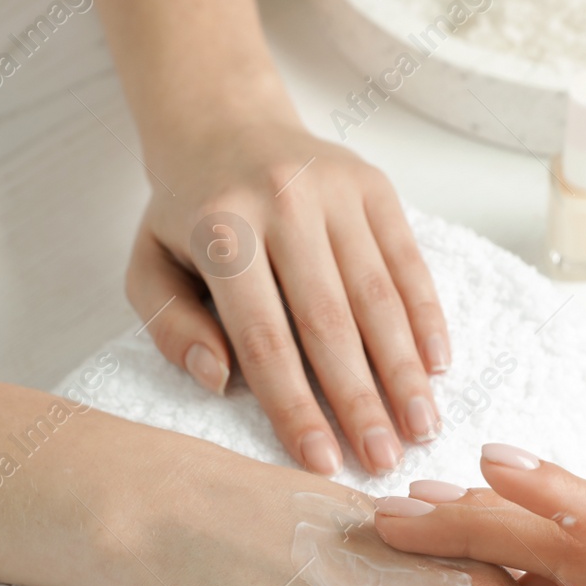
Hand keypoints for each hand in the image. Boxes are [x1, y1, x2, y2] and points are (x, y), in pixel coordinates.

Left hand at [128, 115, 448, 476]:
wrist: (223, 123)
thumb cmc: (187, 215)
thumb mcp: (148, 267)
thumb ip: (171, 327)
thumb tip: (217, 378)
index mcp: (220, 227)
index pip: (263, 336)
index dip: (294, 405)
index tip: (320, 461)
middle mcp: (282, 201)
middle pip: (329, 322)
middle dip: (360, 401)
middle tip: (383, 462)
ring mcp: (334, 188)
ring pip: (378, 295)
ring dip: (403, 369)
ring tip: (421, 428)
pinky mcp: (374, 185)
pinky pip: (408, 261)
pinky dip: (427, 316)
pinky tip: (437, 367)